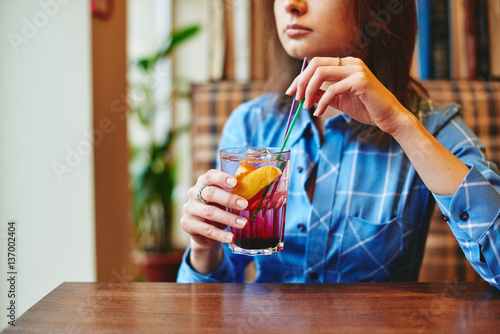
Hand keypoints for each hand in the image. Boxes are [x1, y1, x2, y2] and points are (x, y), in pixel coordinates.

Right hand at [181, 169, 247, 250]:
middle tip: (245, 205)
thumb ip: (237, 194)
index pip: (210, 176)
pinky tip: (231, 237)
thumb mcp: (224, 199)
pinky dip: (220, 235)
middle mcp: (193, 193)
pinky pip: (206, 230)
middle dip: (229, 199)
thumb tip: (263, 197)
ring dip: (229, 218)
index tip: (235, 182)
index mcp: (203, 182)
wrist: (202, 230)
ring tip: (243, 223)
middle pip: (210, 193)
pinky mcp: (188, 225)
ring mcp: (189, 209)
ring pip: (209, 213)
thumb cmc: (217, 208)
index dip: (222, 178)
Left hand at [285, 57, 409, 134]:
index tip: (291, 92)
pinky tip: (319, 112)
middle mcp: (351, 62)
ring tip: (306, 106)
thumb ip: (322, 94)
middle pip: (316, 64)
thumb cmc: (366, 108)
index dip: (300, 77)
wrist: (389, 118)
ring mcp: (357, 70)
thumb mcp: (339, 100)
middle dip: (301, 82)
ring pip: (321, 73)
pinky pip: (332, 89)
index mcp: (346, 64)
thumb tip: (303, 93)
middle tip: (296, 99)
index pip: (316, 63)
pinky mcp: (360, 81)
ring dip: (308, 91)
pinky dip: (322, 102)